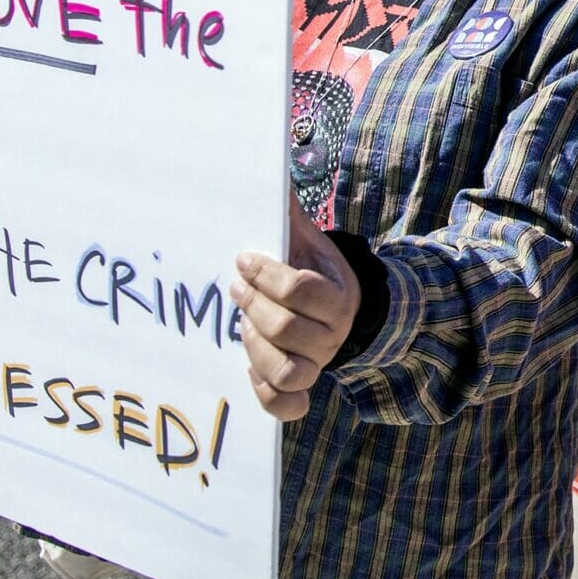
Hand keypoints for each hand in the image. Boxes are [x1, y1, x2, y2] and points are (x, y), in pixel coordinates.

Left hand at [235, 197, 365, 421]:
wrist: (340, 307)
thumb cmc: (313, 269)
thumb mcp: (308, 241)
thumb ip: (289, 216)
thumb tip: (271, 174)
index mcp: (339, 296)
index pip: (299, 290)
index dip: (264, 274)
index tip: (244, 259)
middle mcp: (333, 335)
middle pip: (286, 329)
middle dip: (252, 303)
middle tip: (236, 285)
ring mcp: (318, 364)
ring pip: (285, 370)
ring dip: (254, 344)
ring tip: (243, 321)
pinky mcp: (302, 386)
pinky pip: (285, 404)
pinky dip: (265, 391)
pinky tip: (249, 368)